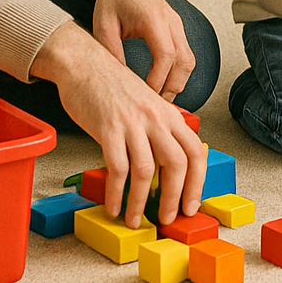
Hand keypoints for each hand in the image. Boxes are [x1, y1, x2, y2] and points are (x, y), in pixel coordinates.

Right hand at [30, 21, 205, 226]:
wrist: (84, 63)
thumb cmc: (112, 87)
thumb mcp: (146, 105)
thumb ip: (158, 131)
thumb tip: (164, 168)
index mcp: (169, 114)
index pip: (196, 152)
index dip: (197, 182)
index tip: (190, 204)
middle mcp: (156, 118)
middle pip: (177, 164)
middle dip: (173, 198)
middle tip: (166, 219)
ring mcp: (133, 123)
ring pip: (146, 171)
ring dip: (140, 202)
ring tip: (133, 219)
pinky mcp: (108, 128)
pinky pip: (117, 168)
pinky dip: (116, 193)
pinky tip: (113, 205)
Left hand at [93, 0, 193, 100]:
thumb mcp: (103, 26)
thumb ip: (112, 53)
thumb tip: (120, 83)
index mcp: (153, 19)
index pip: (165, 55)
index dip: (158, 79)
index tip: (146, 95)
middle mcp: (171, 21)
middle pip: (184, 61)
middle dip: (172, 87)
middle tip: (157, 105)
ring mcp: (177, 24)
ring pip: (189, 60)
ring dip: (179, 82)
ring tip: (161, 99)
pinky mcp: (178, 28)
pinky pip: (186, 54)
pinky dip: (179, 72)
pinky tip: (165, 84)